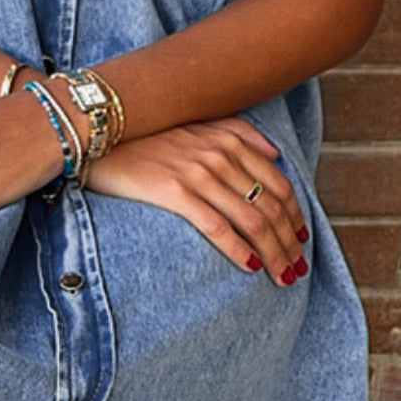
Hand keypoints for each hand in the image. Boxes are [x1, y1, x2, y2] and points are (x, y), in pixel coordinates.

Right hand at [85, 116, 308, 286]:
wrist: (98, 137)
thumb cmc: (147, 136)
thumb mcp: (197, 125)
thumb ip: (238, 133)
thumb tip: (274, 154)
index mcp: (229, 140)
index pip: (278, 184)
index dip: (295, 216)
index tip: (302, 240)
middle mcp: (219, 155)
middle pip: (270, 206)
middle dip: (289, 242)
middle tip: (296, 269)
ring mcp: (198, 173)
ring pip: (251, 220)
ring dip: (272, 252)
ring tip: (281, 276)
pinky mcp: (174, 192)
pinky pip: (216, 226)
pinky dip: (238, 249)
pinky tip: (250, 267)